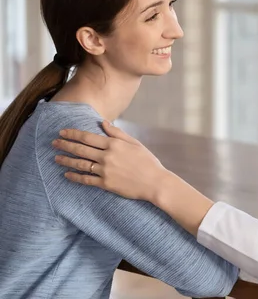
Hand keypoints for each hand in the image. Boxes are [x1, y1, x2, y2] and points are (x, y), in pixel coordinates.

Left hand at [52, 120, 167, 201]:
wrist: (154, 182)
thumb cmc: (147, 162)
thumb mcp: (135, 143)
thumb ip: (117, 133)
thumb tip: (103, 123)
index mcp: (114, 144)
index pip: (88, 137)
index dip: (73, 134)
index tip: (62, 132)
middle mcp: (107, 156)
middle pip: (81, 149)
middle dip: (65, 145)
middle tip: (54, 143)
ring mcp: (105, 170)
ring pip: (80, 164)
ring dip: (66, 160)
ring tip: (56, 158)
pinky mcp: (105, 183)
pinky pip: (86, 179)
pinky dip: (75, 176)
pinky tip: (67, 174)